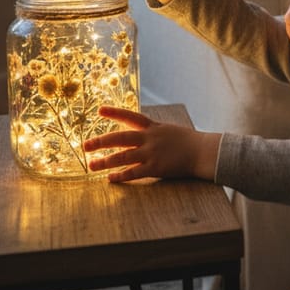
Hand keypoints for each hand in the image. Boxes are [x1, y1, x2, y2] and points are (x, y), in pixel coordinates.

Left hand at [84, 106, 221, 182]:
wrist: (203, 151)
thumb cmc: (187, 142)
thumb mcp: (168, 130)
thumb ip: (152, 132)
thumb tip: (137, 132)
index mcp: (153, 127)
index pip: (131, 117)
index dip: (115, 113)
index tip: (100, 110)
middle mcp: (150, 138)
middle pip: (120, 138)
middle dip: (101, 141)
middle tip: (85, 145)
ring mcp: (152, 153)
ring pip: (123, 157)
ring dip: (105, 161)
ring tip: (91, 165)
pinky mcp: (155, 168)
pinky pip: (134, 173)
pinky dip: (120, 176)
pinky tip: (110, 179)